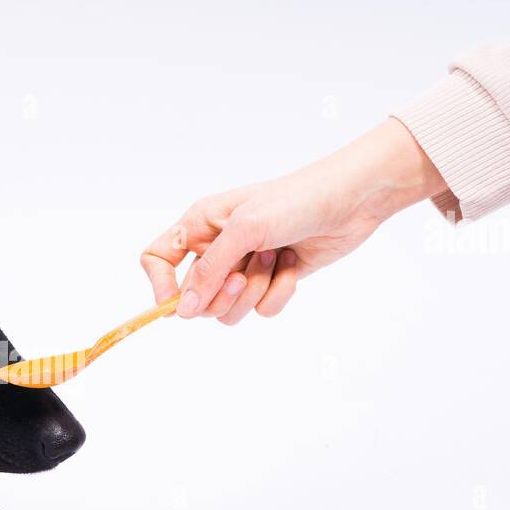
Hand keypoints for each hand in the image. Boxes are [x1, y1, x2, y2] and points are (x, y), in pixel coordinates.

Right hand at [140, 118, 446, 323]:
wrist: (352, 200)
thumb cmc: (296, 200)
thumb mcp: (245, 230)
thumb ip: (209, 270)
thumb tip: (182, 309)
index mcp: (200, 225)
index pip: (157, 260)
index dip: (160, 286)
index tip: (176, 308)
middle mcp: (218, 247)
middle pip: (195, 297)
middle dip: (221, 293)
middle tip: (241, 275)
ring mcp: (245, 266)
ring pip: (228, 309)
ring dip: (253, 292)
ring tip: (274, 261)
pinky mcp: (272, 281)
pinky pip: (261, 309)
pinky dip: (279, 293)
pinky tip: (294, 266)